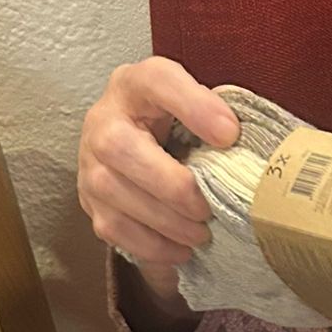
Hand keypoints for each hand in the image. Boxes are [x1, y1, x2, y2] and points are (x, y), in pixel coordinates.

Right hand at [77, 58, 239, 295]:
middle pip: (122, 149)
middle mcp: (103, 120)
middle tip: (208, 209)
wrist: (136, 147)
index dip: (194, 106)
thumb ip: (219, 116)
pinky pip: (114, 229)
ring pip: (115, 194)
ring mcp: (89, 162)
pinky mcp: (89, 202)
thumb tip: (243, 145)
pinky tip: (180, 250)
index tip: (229, 135)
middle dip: (173, 188)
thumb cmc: (177, 129)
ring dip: (165, 223)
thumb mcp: (200, 109)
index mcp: (136, 85)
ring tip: (200, 234)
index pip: (157, 81)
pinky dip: (152, 246)